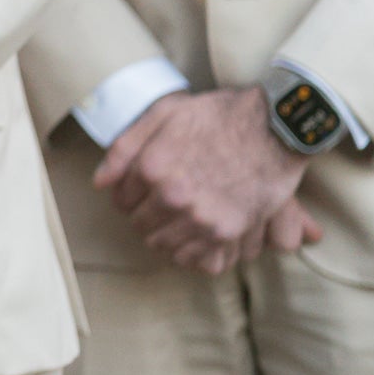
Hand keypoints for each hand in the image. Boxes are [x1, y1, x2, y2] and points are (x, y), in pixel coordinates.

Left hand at [97, 85, 308, 275]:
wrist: (274, 127)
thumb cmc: (217, 116)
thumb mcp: (163, 115)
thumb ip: (125, 148)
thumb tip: (100, 182)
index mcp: (151, 168)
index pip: (121, 201)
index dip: (129, 196)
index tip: (141, 192)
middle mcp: (172, 197)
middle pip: (141, 225)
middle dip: (145, 216)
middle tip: (159, 207)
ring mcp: (200, 217)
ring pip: (164, 245)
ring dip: (166, 236)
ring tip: (177, 222)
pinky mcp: (228, 231)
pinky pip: (196, 259)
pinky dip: (191, 253)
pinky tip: (194, 239)